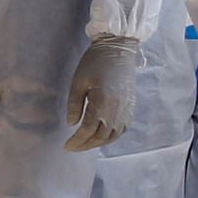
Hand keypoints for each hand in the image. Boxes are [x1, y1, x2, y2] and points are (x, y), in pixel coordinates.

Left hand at [63, 33, 144, 153]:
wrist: (118, 49)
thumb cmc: (94, 63)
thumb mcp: (78, 82)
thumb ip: (74, 105)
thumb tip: (72, 124)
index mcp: (103, 102)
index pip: (88, 130)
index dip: (77, 141)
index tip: (67, 147)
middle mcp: (117, 109)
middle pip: (101, 136)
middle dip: (86, 145)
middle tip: (73, 148)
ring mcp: (127, 109)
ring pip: (113, 135)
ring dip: (99, 143)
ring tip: (85, 144)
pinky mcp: (131, 107)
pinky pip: (122, 129)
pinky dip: (111, 136)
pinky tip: (101, 136)